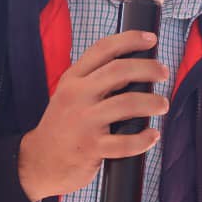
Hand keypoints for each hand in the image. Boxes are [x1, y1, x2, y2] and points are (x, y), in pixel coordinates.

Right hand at [17, 30, 169, 201]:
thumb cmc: (63, 125)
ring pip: (127, 104)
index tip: (151, 39)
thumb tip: (136, 68)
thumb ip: (94, 80)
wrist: (38, 162)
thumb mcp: (69, 94)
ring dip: (151, 103)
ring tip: (162, 105)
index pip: (103, 49)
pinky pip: (125, 143)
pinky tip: (152, 135)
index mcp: (73, 79)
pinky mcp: (91, 148)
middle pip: (119, 71)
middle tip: (163, 73)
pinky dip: (143, 139)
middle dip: (148, 69)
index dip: (130, 40)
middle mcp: (77, 96)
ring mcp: (84, 122)